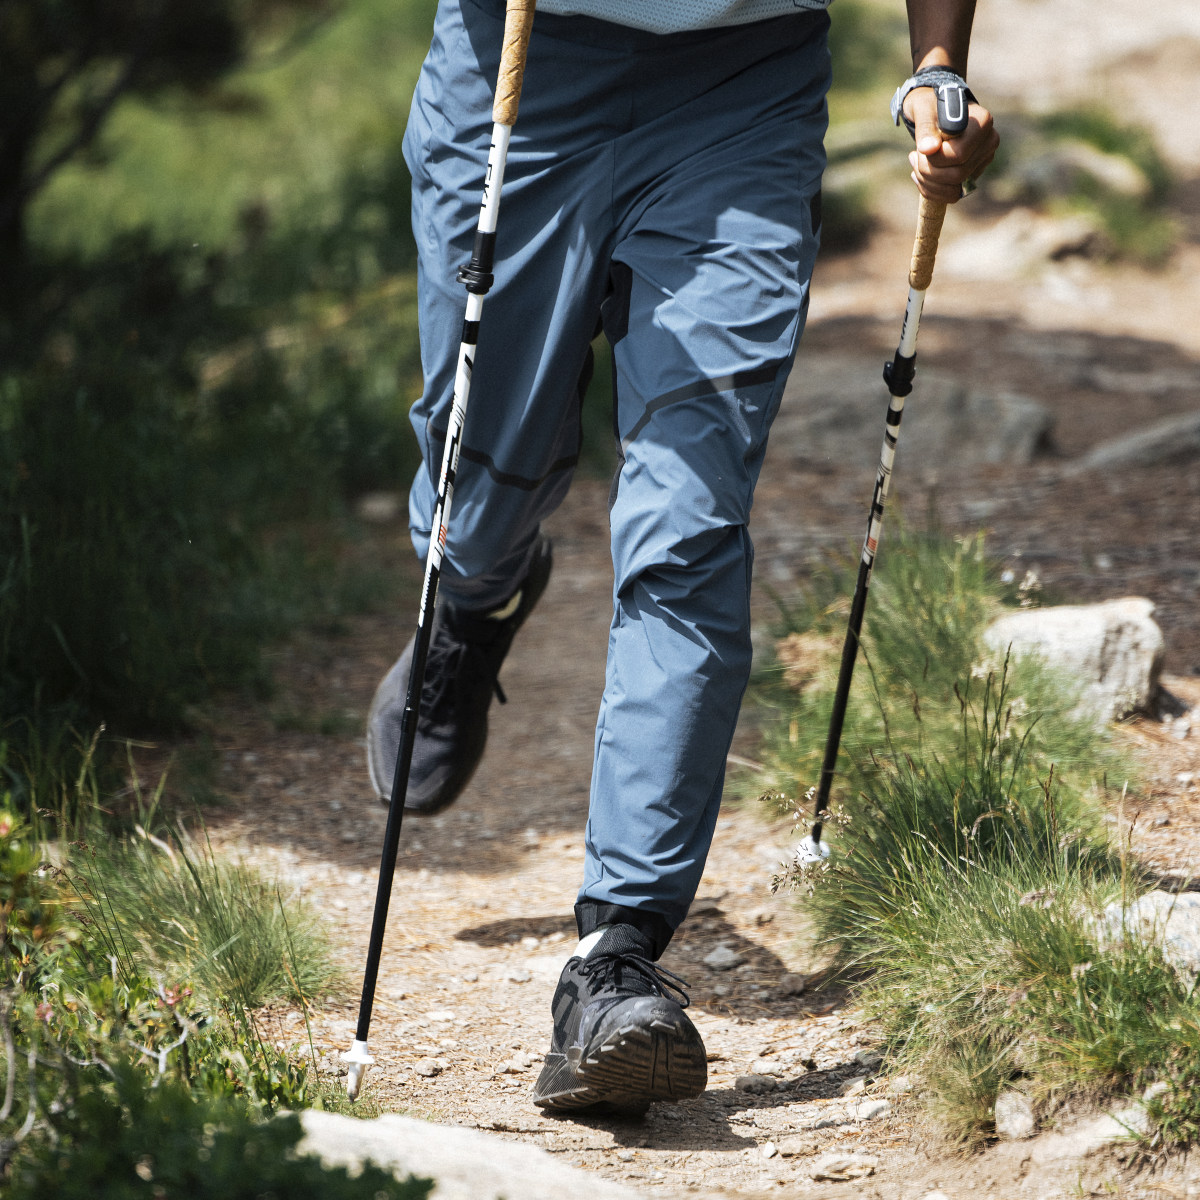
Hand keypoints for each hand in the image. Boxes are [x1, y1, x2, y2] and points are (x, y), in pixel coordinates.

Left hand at [904, 87, 998, 202]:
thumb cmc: (928, 104)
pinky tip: (921, 175)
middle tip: (914, 156)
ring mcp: (983, 160)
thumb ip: (925, 128)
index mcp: (982, 122)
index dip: (933, 159)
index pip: (958, 156)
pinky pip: (952, 194)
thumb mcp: (922, 110)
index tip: (920, 148)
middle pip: (957, 175)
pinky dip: (931, 190)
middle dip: (927, 172)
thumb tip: (928, 149)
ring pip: (954, 189)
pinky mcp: (973, 174)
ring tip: (916, 163)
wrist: (934, 108)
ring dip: (927, 182)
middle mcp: (989, 142)